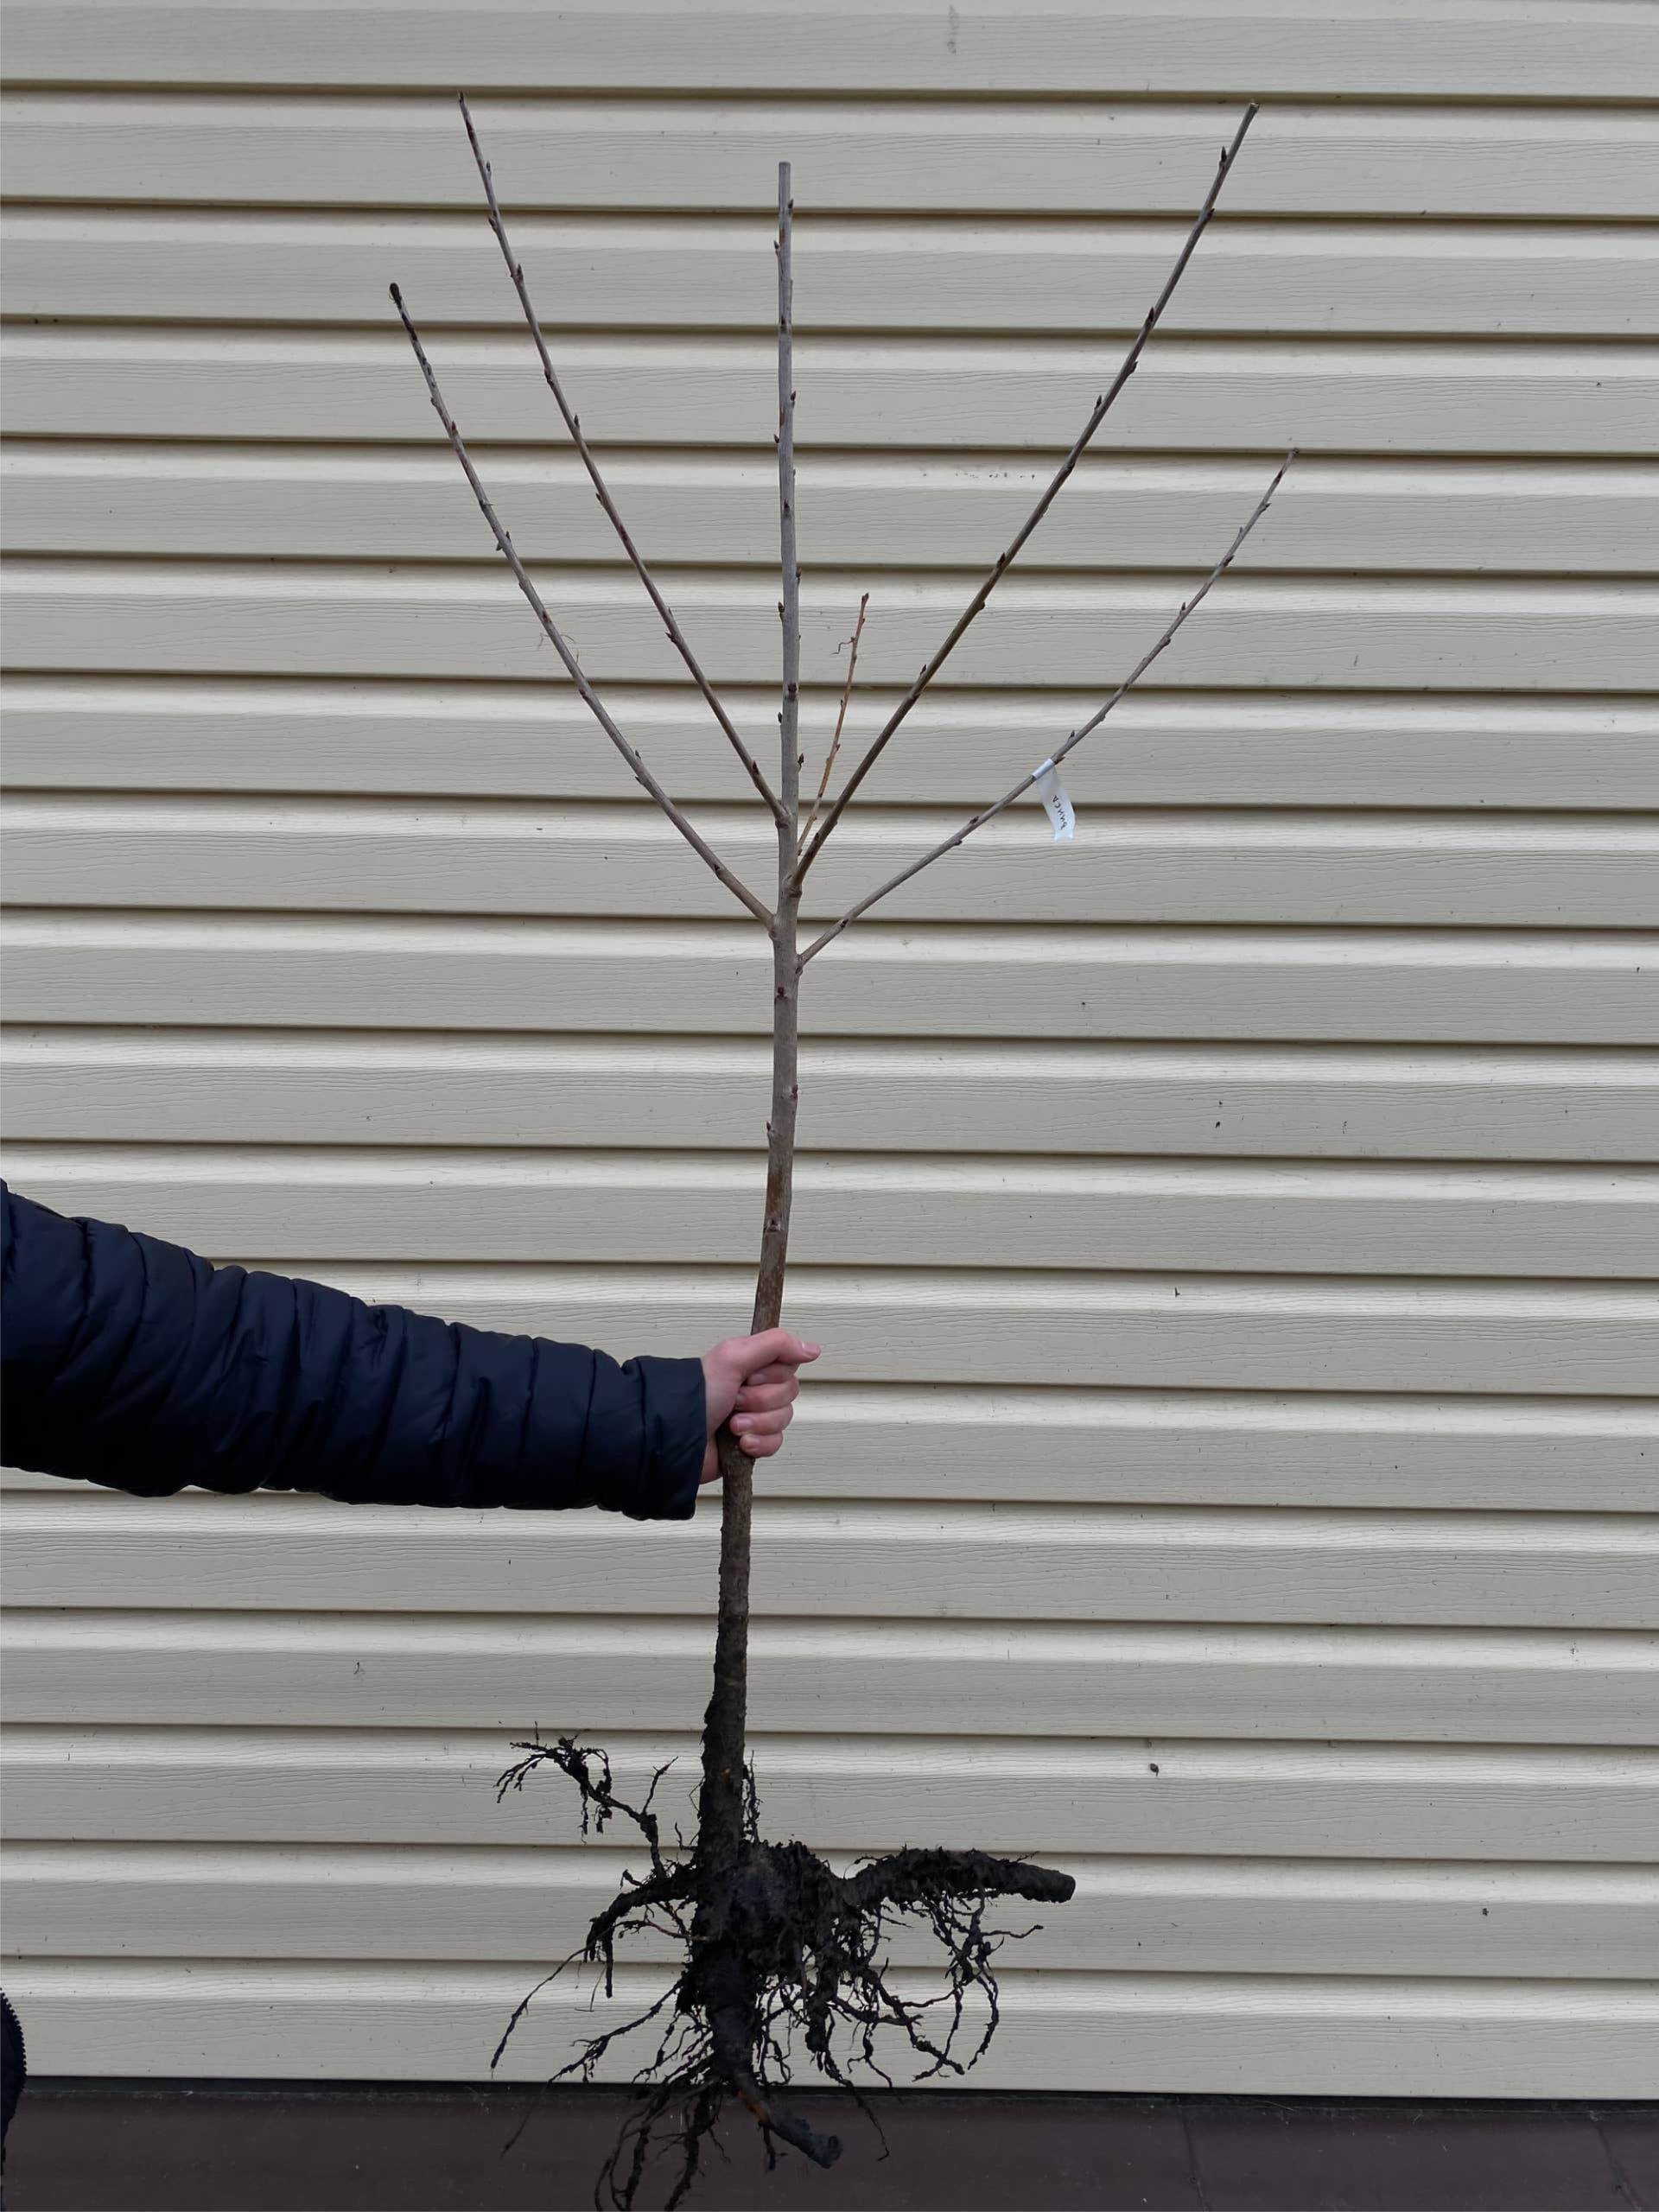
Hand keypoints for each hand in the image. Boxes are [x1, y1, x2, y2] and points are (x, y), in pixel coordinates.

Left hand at [700, 1329, 820, 1484]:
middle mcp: (753, 1388)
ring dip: (757, 1423)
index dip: (772, 1375)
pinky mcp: (752, 1443)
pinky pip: (776, 1443)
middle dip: (761, 1401)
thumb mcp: (733, 1357)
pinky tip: (740, 1443)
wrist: (676, 1438)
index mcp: (750, 1365)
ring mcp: (753, 1417)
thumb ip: (775, 1344)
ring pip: (784, 1419)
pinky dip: (759, 1443)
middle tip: (734, 1401)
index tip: (749, 1376)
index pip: (788, 1366)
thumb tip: (811, 1349)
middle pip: (789, 1393)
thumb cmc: (695, 1395)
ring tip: (731, 1425)